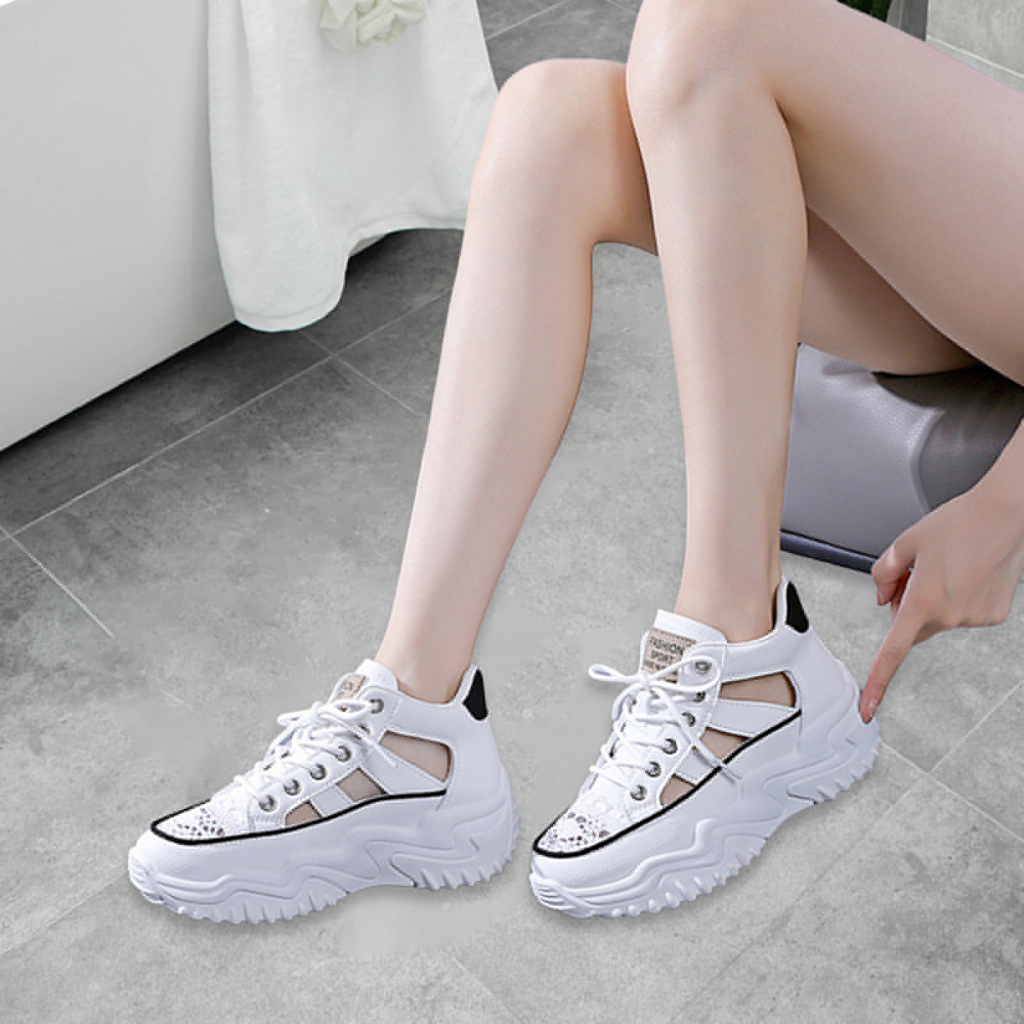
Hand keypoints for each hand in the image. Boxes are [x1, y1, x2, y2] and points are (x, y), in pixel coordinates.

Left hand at [862, 478, 1023, 721]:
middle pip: (913, 626)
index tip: (868, 708)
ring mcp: (974, 619)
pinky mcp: (993, 615)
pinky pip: (962, 613)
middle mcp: (949, 616)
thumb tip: (883, 597)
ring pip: (938, 619)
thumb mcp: (906, 542)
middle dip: (906, 606)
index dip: (877, 681)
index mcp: (922, 600)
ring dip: (933, 600)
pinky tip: (967, 572)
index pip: (893, 650)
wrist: (1007, 515)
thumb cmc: (959, 523)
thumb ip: (884, 573)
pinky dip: (958, 597)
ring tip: (948, 565)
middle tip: (915, 571)